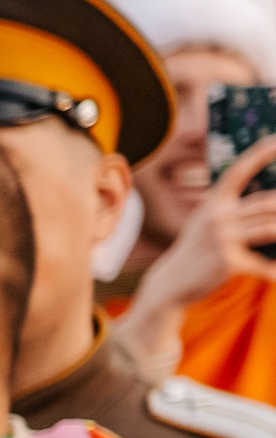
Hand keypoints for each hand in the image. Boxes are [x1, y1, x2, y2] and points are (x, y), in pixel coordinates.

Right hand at [123, 133, 275, 374]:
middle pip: (269, 203)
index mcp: (213, 202)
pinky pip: (264, 264)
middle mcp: (217, 217)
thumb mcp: (205, 222)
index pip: (239, 171)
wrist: (171, 284)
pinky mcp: (228, 262)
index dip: (260, 154)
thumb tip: (267, 202)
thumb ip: (230, 207)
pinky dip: (275, 270)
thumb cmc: (196, 250)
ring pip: (272, 228)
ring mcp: (222, 239)